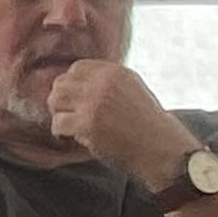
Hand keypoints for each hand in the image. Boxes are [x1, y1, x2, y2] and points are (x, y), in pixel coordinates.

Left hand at [42, 61, 202, 190]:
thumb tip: (76, 85)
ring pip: (56, 101)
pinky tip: (68, 137)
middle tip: (65, 114)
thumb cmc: (148, 125)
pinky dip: (59, 132)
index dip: (70, 83)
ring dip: (58, 114)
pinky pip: (58, 123)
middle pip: (62, 83)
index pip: (77, 68)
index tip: (71, 98)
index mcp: (115, 72)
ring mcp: (94, 102)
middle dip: (60, 99)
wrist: (161, 148)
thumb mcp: (133, 90)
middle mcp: (103, 83)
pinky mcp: (87, 124)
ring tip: (66, 125)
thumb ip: (108, 83)